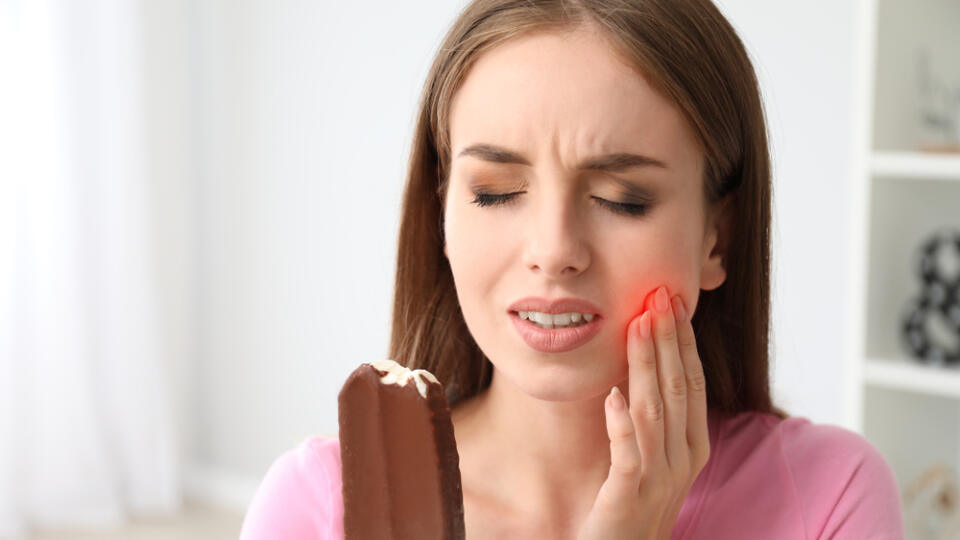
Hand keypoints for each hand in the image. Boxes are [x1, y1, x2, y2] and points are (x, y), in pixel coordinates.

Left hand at [577, 286, 710, 539]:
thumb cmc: (632, 505)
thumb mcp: (652, 458)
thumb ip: (655, 419)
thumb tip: (646, 368)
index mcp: (692, 448)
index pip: (691, 384)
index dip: (682, 342)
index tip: (671, 303)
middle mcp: (682, 461)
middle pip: (678, 389)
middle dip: (669, 339)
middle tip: (659, 296)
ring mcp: (658, 480)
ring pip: (655, 412)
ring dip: (646, 365)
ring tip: (638, 325)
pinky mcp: (628, 498)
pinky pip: (628, 456)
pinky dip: (622, 425)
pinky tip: (612, 395)